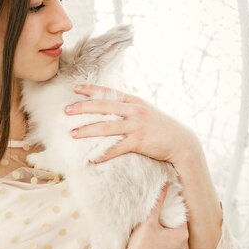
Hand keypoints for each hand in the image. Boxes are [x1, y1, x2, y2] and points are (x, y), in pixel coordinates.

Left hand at [65, 84, 200, 163]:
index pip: (109, 92)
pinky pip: (116, 148)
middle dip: (83, 108)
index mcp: (134, 101)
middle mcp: (134, 111)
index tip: (75, 89)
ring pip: (106, 127)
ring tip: (72, 134)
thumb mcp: (146, 111)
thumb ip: (129, 108)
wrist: (181, 142)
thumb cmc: (161, 128)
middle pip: (103, 107)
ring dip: (87, 130)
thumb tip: (111, 107)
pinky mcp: (139, 142)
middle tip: (66, 111)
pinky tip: (92, 158)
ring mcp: (136, 126)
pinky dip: (103, 154)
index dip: (91, 89)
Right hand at [123, 184, 188, 248]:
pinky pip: (170, 247)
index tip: (163, 202)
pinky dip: (164, 241)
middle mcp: (185, 247)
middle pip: (178, 226)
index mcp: (183, 235)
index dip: (172, 207)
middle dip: (169, 219)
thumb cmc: (141, 248)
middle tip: (157, 212)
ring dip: (166, 231)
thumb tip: (166, 184)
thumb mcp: (148, 222)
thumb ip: (158, 202)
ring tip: (154, 224)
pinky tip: (153, 239)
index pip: (181, 215)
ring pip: (174, 237)